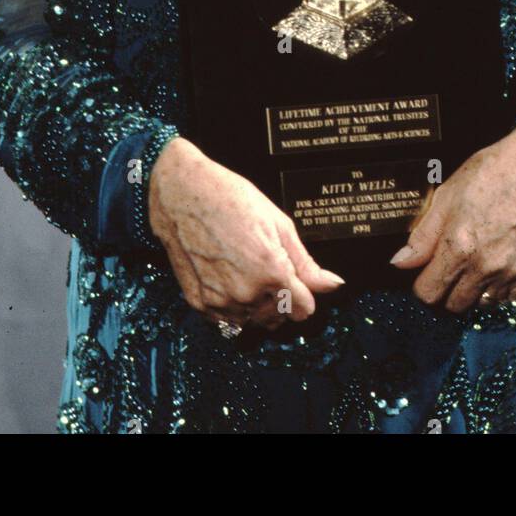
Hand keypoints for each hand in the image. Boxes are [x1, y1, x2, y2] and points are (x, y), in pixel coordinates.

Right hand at [147, 137, 344, 331]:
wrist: (182, 193)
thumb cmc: (230, 198)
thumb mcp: (278, 223)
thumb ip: (306, 263)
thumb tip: (333, 285)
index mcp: (271, 272)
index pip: (304, 310)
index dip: (305, 294)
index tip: (298, 281)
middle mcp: (246, 293)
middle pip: (280, 318)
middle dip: (281, 298)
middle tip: (268, 267)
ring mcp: (220, 301)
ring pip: (254, 322)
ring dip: (257, 305)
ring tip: (248, 270)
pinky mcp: (199, 304)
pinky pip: (228, 320)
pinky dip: (233, 306)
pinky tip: (230, 278)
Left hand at [390, 125, 515, 313]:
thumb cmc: (490, 174)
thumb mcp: (447, 196)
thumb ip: (423, 236)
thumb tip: (399, 262)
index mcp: (459, 248)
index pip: (429, 294)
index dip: (423, 284)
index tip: (427, 273)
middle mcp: (486, 268)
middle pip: (455, 305)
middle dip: (447, 290)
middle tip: (451, 267)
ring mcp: (513, 273)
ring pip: (483, 304)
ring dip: (475, 290)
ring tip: (477, 262)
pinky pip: (510, 298)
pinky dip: (501, 287)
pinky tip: (499, 263)